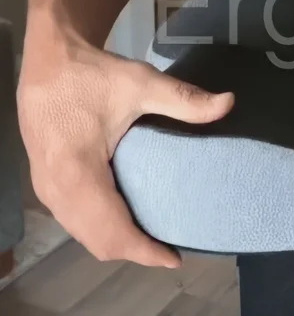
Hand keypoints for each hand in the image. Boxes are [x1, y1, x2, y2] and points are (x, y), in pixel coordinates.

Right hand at [17, 40, 233, 267]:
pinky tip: (123, 218)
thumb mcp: (140, 82)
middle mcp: (55, 190)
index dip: (143, 251)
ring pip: (82, 233)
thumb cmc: (91, 74)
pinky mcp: (43, 180)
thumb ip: (184, 99)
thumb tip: (229, 103)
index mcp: (77, 173)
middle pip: (96, 241)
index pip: (112, 230)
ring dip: (115, 242)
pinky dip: (98, 229)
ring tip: (153, 237)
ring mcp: (45, 188)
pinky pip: (73, 220)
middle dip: (133, 252)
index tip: (175, 258)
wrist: (47, 57)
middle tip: (170, 248)